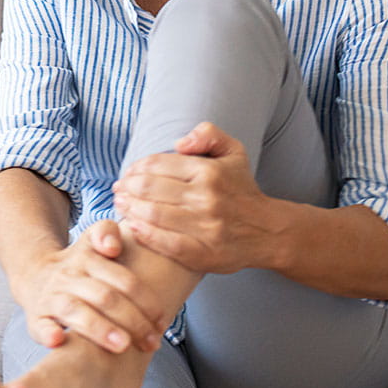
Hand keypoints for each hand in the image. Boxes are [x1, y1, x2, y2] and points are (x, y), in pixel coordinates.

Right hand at [12, 220, 174, 353]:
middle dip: (132, 320)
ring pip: (75, 310)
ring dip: (100, 328)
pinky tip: (58, 340)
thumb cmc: (75, 267)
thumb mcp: (89, 242)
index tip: (162, 322)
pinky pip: (39, 326)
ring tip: (122, 346)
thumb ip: (106, 232)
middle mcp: (68, 276)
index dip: (146, 301)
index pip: (123, 279)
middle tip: (152, 342)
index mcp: (87, 258)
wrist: (33, 277)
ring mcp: (51, 297)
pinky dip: (48, 333)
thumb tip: (112, 246)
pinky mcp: (36, 317)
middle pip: (104, 296)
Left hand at [112, 120, 279, 273]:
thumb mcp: (234, 152)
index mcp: (210, 171)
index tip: (128, 173)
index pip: (158, 164)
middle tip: (118, 190)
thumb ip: (209, 134)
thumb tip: (180, 142)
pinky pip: (164, 243)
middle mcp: (207, 198)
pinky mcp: (203, 253)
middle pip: (149, 189)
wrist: (269, 230)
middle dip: (127, 187)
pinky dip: (143, 234)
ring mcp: (205, 227)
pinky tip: (132, 226)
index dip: (136, 168)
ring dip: (129, 209)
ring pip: (152, 215)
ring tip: (120, 205)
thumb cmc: (242, 189)